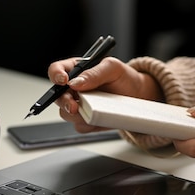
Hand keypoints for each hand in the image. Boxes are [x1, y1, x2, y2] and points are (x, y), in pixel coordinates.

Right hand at [47, 57, 163, 131]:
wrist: (138, 96)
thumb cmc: (124, 78)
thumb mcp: (113, 68)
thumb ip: (94, 73)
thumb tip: (75, 82)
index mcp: (76, 70)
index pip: (56, 70)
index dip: (56, 75)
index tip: (63, 80)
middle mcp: (74, 89)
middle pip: (57, 96)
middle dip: (64, 102)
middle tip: (75, 105)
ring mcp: (79, 105)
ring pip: (66, 114)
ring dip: (77, 115)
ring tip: (95, 110)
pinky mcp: (86, 120)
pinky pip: (80, 126)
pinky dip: (89, 124)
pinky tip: (101, 118)